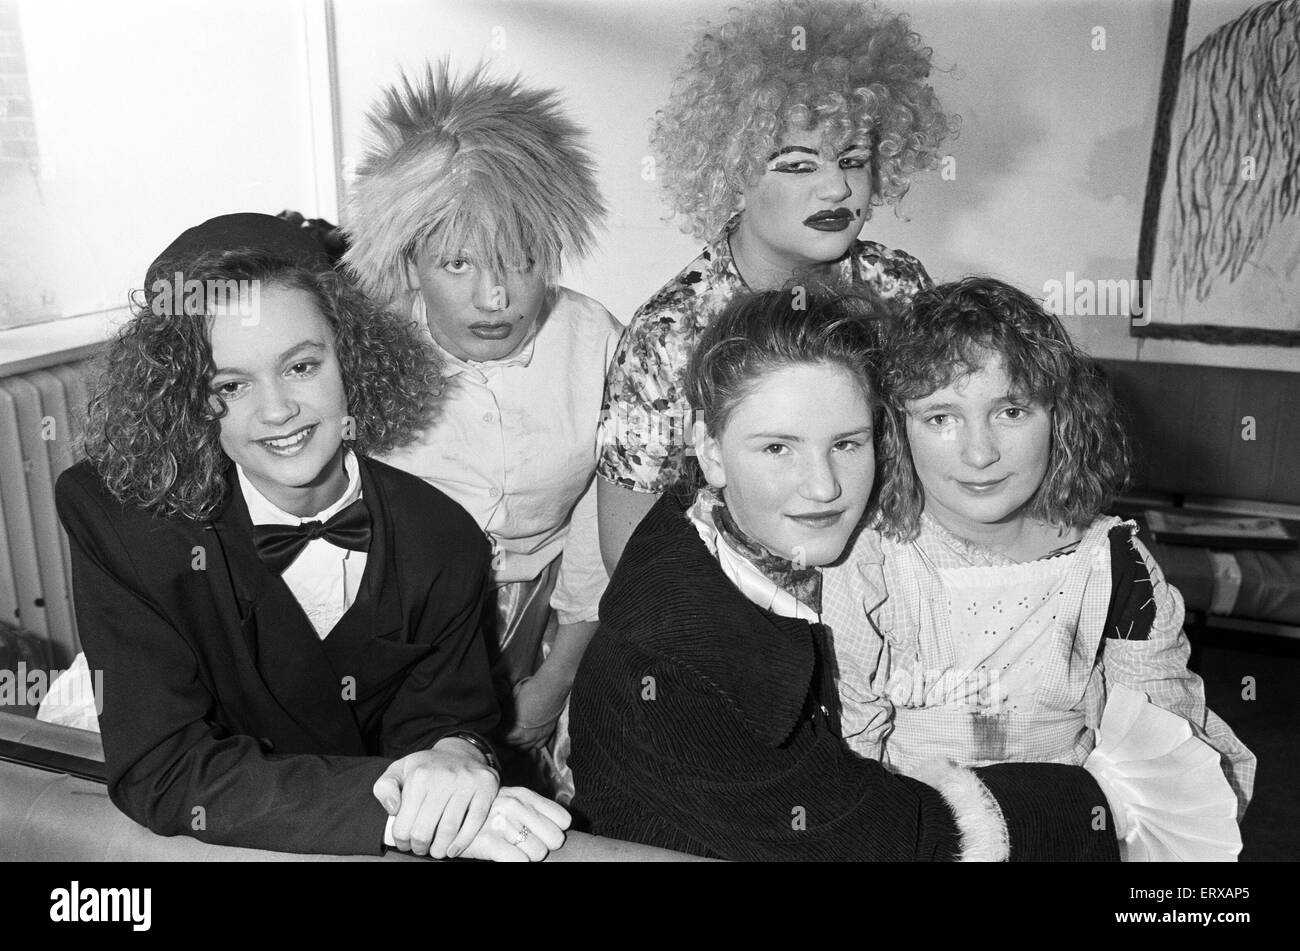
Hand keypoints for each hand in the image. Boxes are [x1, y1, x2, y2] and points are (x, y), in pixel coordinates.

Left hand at [373, 736, 499, 858]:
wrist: (460, 752)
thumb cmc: (426, 768)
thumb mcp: (398, 770)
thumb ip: (384, 788)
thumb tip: (393, 810)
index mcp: (419, 775)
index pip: (404, 822)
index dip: (402, 840)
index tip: (405, 843)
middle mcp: (443, 777)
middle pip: (425, 829)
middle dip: (420, 846)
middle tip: (420, 849)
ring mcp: (466, 782)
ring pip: (449, 828)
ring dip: (440, 848)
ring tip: (436, 851)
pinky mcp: (485, 787)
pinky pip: (475, 821)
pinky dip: (463, 841)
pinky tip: (453, 850)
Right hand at [460, 787, 571, 861]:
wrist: (448, 817)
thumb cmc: (487, 814)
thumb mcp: (511, 801)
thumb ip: (536, 809)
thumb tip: (562, 828)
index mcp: (524, 795)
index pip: (562, 819)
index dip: (555, 831)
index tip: (542, 834)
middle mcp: (514, 805)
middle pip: (554, 839)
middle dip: (543, 846)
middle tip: (526, 844)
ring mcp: (500, 822)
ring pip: (538, 853)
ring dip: (527, 856)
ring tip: (511, 848)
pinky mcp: (487, 841)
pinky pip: (519, 861)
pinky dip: (515, 862)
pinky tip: (505, 856)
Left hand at [504, 670, 570, 750]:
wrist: (549, 688)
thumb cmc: (528, 692)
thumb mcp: (509, 702)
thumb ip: (504, 715)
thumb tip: (500, 719)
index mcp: (514, 732)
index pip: (500, 740)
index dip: (496, 734)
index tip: (494, 729)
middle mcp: (526, 738)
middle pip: (511, 746)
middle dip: (505, 740)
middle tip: (502, 732)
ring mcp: (538, 737)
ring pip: (524, 749)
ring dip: (517, 744)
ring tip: (514, 737)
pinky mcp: (548, 734)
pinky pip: (537, 746)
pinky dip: (531, 744)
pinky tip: (528, 738)